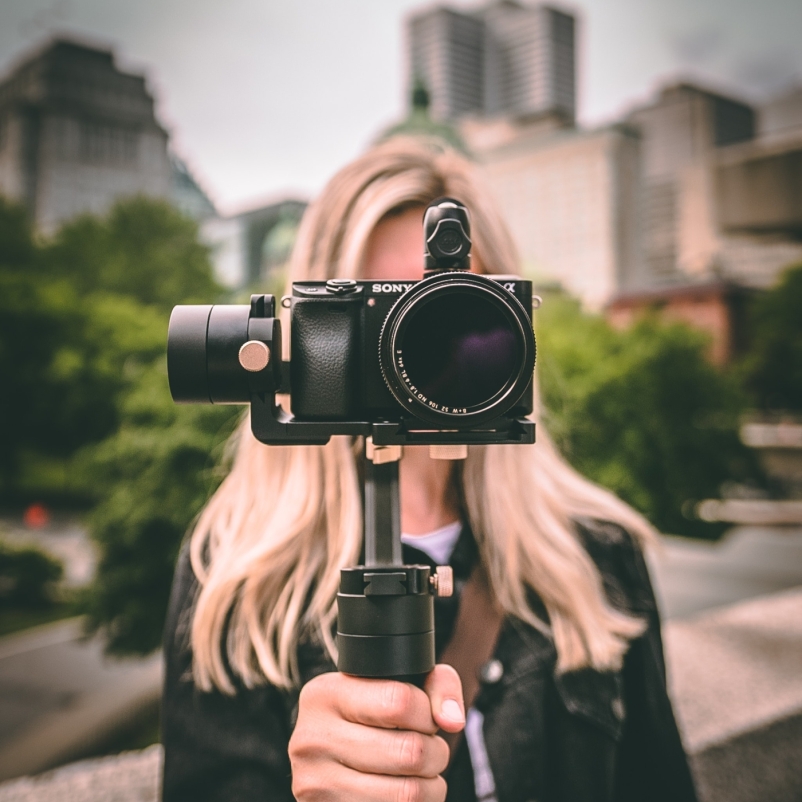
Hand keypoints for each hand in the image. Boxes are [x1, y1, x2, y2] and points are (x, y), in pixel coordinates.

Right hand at [289, 664, 464, 800]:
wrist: (326, 756)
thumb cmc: (369, 715)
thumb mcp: (393, 684)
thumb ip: (436, 685)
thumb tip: (453, 720)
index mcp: (325, 694)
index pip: (399, 702)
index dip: (428, 714)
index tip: (425, 719)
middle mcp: (312, 738)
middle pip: (409, 752)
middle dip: (435, 753)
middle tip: (429, 750)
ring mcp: (316, 783)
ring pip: (408, 793)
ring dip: (430, 786)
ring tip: (420, 774)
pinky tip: (402, 792)